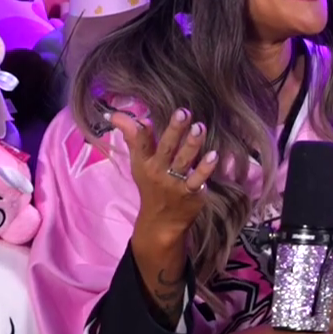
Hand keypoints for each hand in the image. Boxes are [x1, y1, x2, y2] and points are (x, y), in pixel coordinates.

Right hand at [112, 109, 218, 242]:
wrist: (161, 220)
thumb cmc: (152, 184)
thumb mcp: (138, 162)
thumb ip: (134, 137)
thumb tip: (118, 115)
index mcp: (144, 162)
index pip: (140, 143)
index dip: (140, 129)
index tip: (146, 115)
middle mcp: (158, 171)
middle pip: (166, 148)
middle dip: (174, 130)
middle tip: (183, 112)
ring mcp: (174, 182)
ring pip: (184, 160)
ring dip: (192, 144)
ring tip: (200, 127)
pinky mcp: (190, 192)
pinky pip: (198, 178)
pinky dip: (205, 168)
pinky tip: (214, 155)